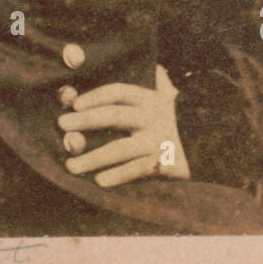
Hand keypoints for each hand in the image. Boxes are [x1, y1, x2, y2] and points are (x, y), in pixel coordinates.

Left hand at [57, 66, 190, 186]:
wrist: (200, 146)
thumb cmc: (162, 119)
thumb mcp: (156, 95)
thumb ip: (131, 84)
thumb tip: (84, 81)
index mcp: (148, 98)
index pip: (118, 91)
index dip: (95, 96)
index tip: (74, 104)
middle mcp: (152, 118)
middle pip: (115, 116)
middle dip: (86, 120)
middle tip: (62, 124)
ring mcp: (157, 142)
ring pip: (121, 148)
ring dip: (93, 157)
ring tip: (70, 165)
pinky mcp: (162, 164)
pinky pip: (136, 170)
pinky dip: (118, 176)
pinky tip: (99, 181)